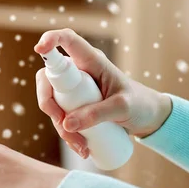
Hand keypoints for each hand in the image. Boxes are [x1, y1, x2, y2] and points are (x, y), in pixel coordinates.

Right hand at [34, 28, 171, 157]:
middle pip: (48, 79)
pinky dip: (66, 134)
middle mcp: (79, 72)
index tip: (39, 49)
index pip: (67, 40)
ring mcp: (75, 89)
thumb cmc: (140, 104)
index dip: (50, 39)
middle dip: (50, 106)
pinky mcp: (75, 105)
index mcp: (92, 61)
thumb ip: (97, 113)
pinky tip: (81, 147)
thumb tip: (67, 124)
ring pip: (52, 104)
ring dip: (61, 128)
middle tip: (64, 127)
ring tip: (82, 146)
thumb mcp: (122, 108)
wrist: (148, 118)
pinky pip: (60, 118)